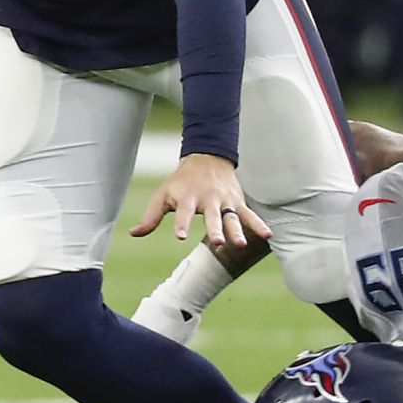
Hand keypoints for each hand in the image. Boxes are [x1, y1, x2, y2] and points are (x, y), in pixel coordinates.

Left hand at [129, 153, 270, 248]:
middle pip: (213, 216)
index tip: (181, 236)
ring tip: (241, 244)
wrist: (208, 157)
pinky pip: (249, 214)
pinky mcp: (237, 202)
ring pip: (232, 217)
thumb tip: (133, 234)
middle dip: (217, 229)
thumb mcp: (163, 195)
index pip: (184, 213)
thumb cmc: (181, 181)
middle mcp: (208, 199)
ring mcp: (225, 201)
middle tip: (220, 243)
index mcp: (188, 197)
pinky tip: (268, 236)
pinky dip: (259, 224)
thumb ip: (151, 216)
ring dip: (238, 231)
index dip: (182, 224)